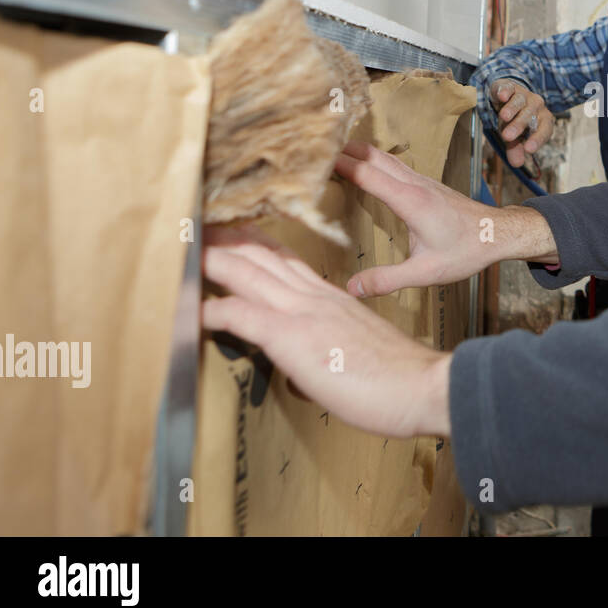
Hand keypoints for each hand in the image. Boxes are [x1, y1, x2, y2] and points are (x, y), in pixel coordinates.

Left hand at [201, 227, 450, 437]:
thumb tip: (311, 359)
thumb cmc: (397, 375)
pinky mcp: (293, 337)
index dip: (256, 243)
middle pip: (261, 256)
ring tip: (184, 246)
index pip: (286, 259)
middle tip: (197, 223)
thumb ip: (333, 340)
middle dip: (225, 238)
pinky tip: (189, 310)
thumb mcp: (359, 345)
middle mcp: (314, 296)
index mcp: (331, 297)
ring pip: (248, 272)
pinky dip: (211, 309)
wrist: (423, 384)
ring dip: (212, 259)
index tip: (234, 231)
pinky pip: (242, 315)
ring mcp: (303, 313)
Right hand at [332, 140, 525, 292]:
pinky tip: (363, 164)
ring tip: (329, 150)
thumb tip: (351, 289)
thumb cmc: (467, 251)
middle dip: (342, 149)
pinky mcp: (425, 184)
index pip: (367, 173)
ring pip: (383, 156)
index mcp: (410, 201)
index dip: (339, 163)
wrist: (498, 233)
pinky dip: (372, 159)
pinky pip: (393, 164)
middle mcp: (414, 184)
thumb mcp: (426, 273)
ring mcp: (421, 180)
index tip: (313, 158)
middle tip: (312, 146)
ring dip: (356, 150)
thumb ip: (388, 280)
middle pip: (372, 156)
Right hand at [490, 79, 553, 166]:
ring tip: (503, 118)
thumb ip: (516, 149)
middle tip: (507, 137)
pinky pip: (509, 88)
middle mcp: (536, 106)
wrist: (508, 97)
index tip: (528, 149)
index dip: (537, 139)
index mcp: (542, 120)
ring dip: (512, 109)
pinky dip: (506, 92)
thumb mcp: (515, 137)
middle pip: (529, 115)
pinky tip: (503, 97)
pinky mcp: (510, 86)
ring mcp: (524, 95)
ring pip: (519, 101)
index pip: (544, 130)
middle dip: (519, 125)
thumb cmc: (515, 120)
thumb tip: (517, 164)